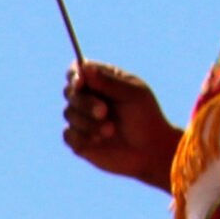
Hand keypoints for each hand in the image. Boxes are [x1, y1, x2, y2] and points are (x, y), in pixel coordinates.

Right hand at [62, 61, 181, 190]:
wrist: (151, 151)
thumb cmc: (146, 117)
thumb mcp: (132, 95)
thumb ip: (108, 81)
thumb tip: (84, 67)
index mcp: (101, 80)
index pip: (77, 70)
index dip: (75, 75)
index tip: (80, 83)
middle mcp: (88, 97)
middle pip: (70, 92)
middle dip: (85, 102)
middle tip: (104, 112)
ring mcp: (82, 118)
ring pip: (68, 113)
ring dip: (88, 122)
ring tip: (111, 130)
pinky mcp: (79, 140)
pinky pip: (68, 135)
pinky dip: (82, 137)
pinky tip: (99, 140)